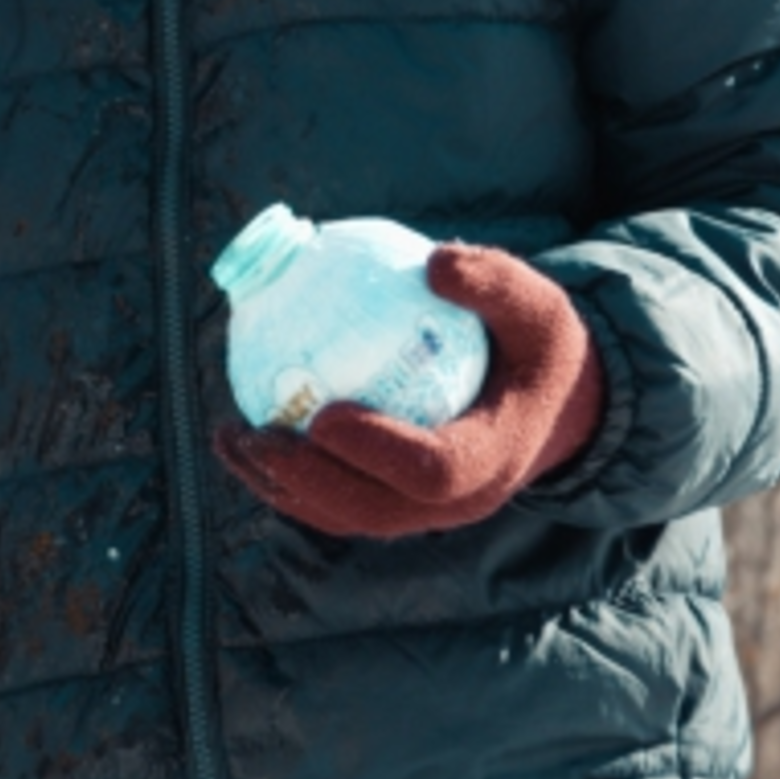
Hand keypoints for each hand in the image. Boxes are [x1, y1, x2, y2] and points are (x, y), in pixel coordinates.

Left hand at [215, 244, 604, 538]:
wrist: (550, 401)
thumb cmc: (535, 343)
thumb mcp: (535, 303)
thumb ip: (493, 281)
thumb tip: (432, 262)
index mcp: (492, 458)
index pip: (433, 470)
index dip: (377, 451)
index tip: (325, 415)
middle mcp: (457, 503)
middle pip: (371, 508)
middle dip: (305, 479)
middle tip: (249, 433)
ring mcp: (425, 514)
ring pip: (345, 516)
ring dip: (281, 486)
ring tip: (228, 439)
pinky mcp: (399, 505)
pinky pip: (337, 501)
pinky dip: (290, 479)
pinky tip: (248, 433)